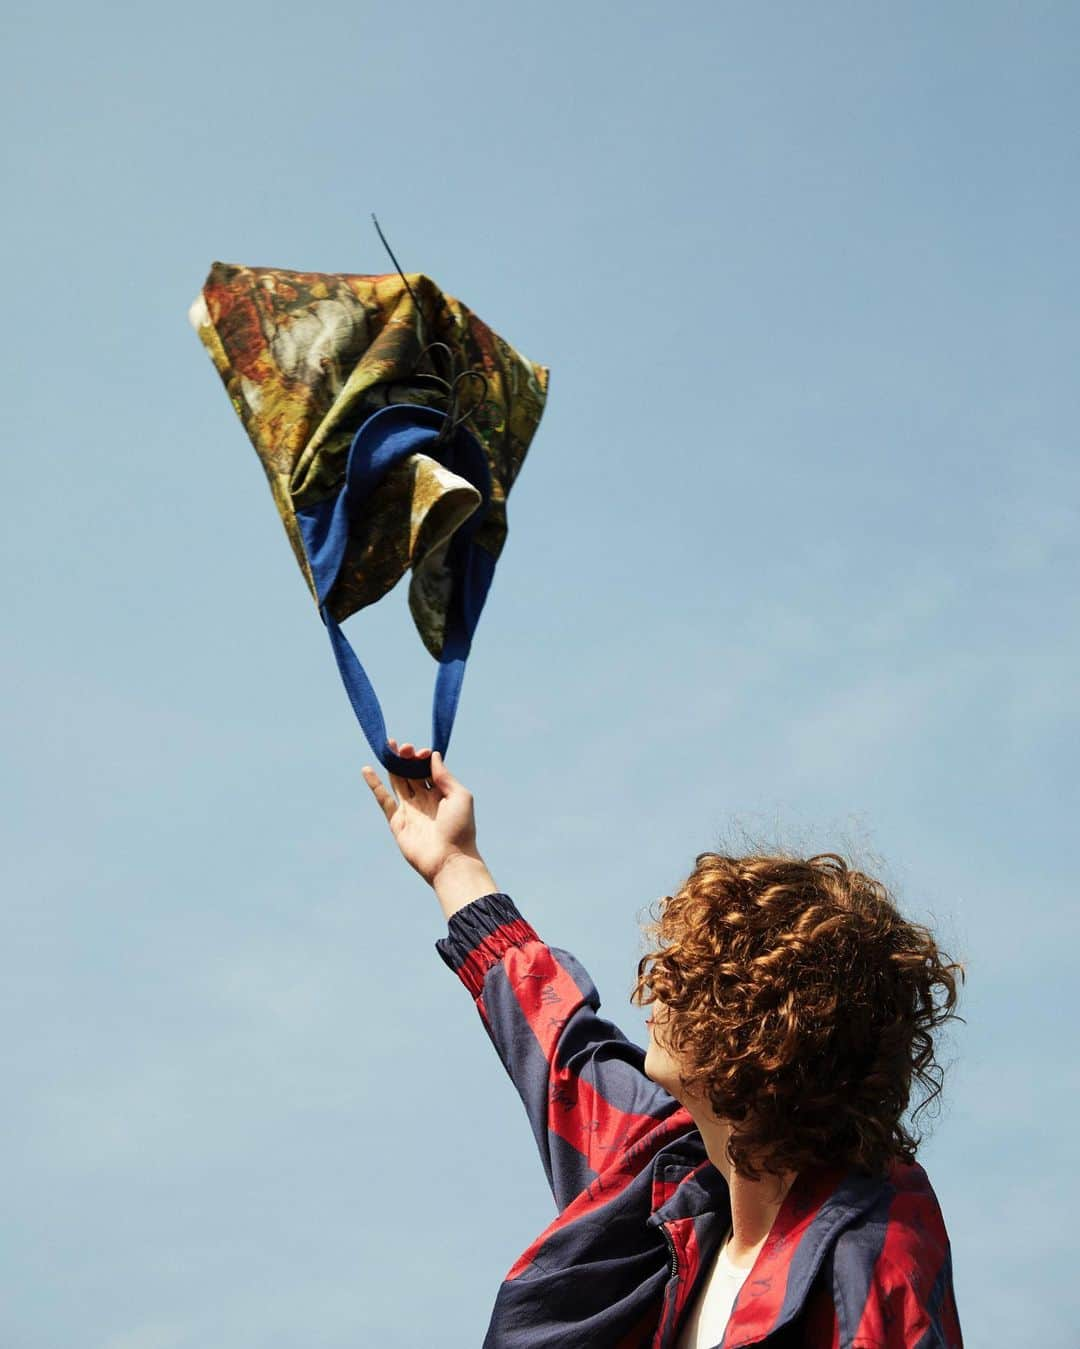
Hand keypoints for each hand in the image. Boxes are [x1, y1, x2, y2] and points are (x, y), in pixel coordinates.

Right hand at [361, 739, 482, 887]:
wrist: (449, 860)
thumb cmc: (460, 829)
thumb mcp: (460, 796)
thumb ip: (445, 776)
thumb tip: (433, 755)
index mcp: (442, 794)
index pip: (429, 769)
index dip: (423, 758)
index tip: (422, 752)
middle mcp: (425, 800)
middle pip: (412, 772)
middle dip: (407, 757)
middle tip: (403, 746)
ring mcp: (410, 810)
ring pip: (398, 781)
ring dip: (392, 765)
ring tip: (387, 746)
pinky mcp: (396, 821)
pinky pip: (383, 799)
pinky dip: (374, 785)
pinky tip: (367, 769)